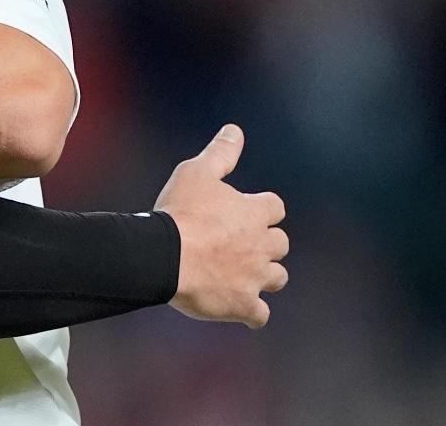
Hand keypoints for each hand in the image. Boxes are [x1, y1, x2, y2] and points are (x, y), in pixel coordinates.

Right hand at [155, 124, 288, 328]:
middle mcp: (261, 245)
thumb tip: (235, 130)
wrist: (165, 257)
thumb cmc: (179, 213)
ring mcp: (254, 277)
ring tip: (246, 276)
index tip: (246, 212)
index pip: (275, 208)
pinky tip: (243, 311)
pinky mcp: (242, 305)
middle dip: (267, 243)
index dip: (261, 209)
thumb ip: (220, 153)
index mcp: (253, 213)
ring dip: (266, 276)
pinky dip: (253, 313)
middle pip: (280, 244)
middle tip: (243, 244)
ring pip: (277, 278)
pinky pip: (259, 315)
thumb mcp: (196, 173)